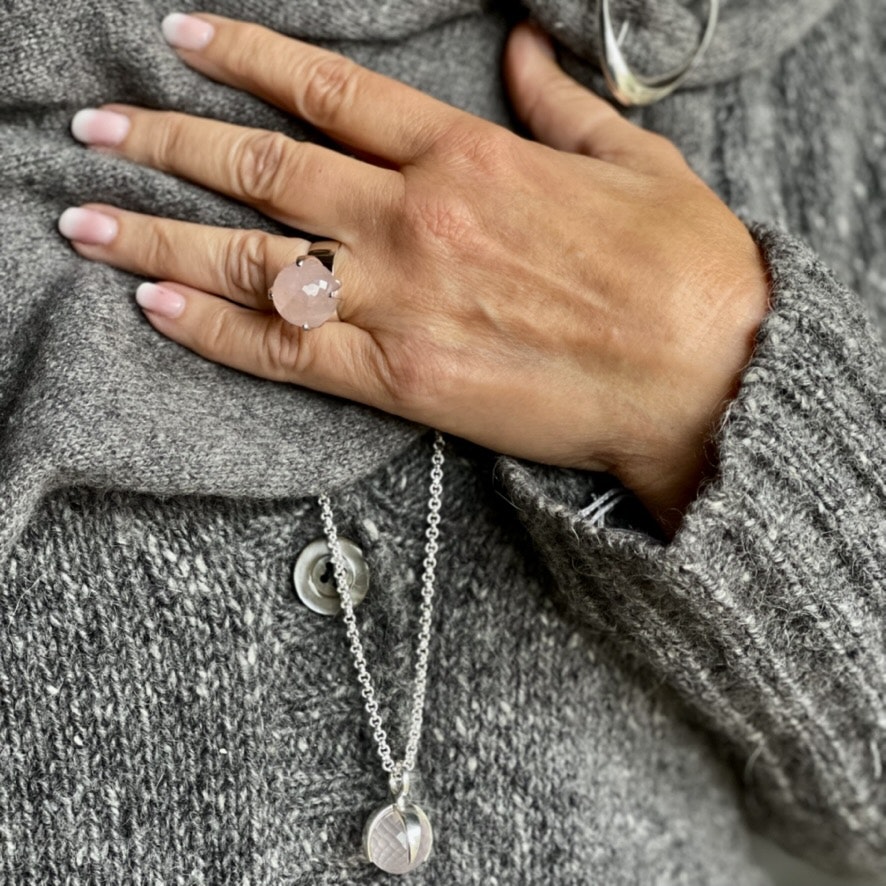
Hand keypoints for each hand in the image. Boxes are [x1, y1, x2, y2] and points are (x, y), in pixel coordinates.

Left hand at [59, 13, 769, 534]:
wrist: (707, 375)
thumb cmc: (684, 269)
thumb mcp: (635, 159)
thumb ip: (563, 102)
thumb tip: (523, 50)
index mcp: (471, 155)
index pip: (328, 92)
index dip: (244, 59)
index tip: (178, 40)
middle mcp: (418, 219)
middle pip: (263, 171)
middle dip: (165, 145)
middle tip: (93, 131)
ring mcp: (403, 300)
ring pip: (254, 260)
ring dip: (158, 236)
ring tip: (81, 220)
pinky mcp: (405, 380)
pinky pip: (287, 349)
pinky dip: (214, 327)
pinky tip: (155, 305)